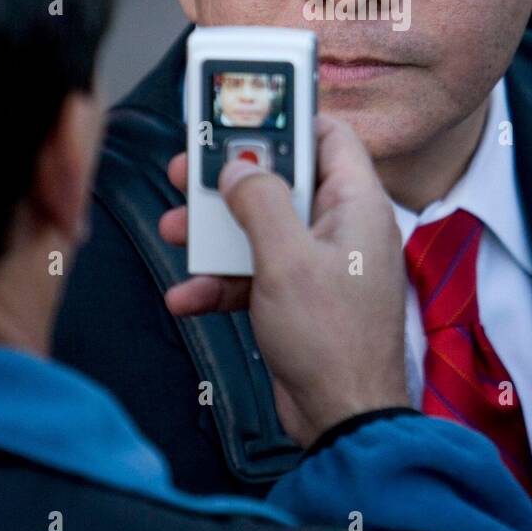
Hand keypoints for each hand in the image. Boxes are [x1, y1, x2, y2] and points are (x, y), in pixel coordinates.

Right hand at [159, 113, 411, 447]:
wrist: (344, 420)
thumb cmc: (333, 340)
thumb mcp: (286, 260)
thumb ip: (258, 203)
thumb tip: (237, 169)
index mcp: (355, 205)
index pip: (329, 137)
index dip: (289, 120)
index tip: (246, 110)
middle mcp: (340, 228)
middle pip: (282, 181)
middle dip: (230, 179)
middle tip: (187, 169)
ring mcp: (319, 265)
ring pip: (260, 228)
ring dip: (215, 232)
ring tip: (176, 230)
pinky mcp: (298, 300)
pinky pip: (254, 275)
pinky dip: (221, 282)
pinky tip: (187, 294)